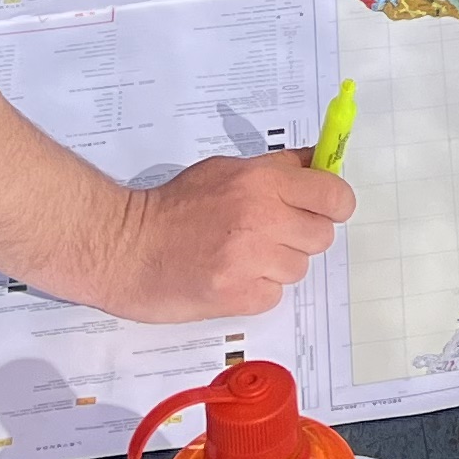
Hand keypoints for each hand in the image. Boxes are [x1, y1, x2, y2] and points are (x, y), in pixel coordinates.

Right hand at [101, 148, 357, 322]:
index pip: (334, 195)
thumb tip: (319, 161)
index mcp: (261, 181)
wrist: (124, 248)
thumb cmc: (173, 206)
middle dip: (302, 235)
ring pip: (299, 268)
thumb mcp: (225, 169)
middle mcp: (262, 218)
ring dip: (278, 265)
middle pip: (322, 235)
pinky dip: (258, 290)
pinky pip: (275, 295)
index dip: (334, 203)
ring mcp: (250, 261)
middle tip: (271, 233)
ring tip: (241, 256)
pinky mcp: (238, 297)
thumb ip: (277, 167)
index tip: (323, 207)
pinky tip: (230, 277)